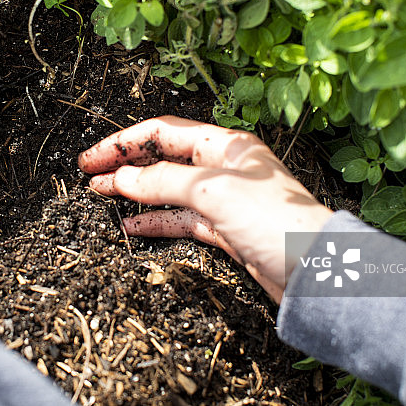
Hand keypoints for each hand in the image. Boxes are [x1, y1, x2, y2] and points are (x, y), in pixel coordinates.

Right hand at [78, 116, 331, 301]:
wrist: (315, 272)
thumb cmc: (276, 222)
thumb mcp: (213, 193)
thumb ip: (163, 182)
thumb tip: (121, 178)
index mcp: (226, 145)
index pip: (163, 132)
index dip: (123, 143)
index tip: (92, 158)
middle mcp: (224, 168)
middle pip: (163, 159)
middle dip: (126, 166)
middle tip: (90, 176)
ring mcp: (224, 200)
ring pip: (168, 190)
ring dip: (135, 193)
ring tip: (101, 196)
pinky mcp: (225, 230)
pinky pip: (181, 219)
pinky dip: (155, 221)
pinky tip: (131, 226)